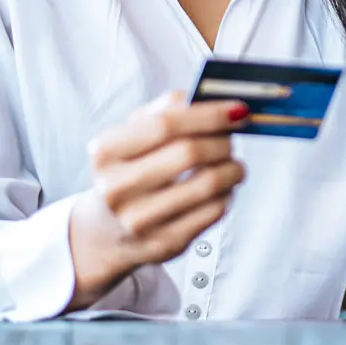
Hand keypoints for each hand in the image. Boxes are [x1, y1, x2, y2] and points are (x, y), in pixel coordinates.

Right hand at [66, 91, 248, 308]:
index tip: (239, 109)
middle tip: (233, 138)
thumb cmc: (132, 167)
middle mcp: (115, 189)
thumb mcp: (136, 132)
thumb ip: (171, 108)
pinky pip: (214, 210)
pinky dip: (227, 193)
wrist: (108, 229)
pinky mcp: (164, 244)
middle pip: (189, 153)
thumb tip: (218, 101)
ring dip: (232, 168)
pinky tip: (222, 189)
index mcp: (106, 151)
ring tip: (233, 164)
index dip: (209, 114)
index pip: (165, 124)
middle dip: (223, 141)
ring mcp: (138, 221)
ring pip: (208, 183)